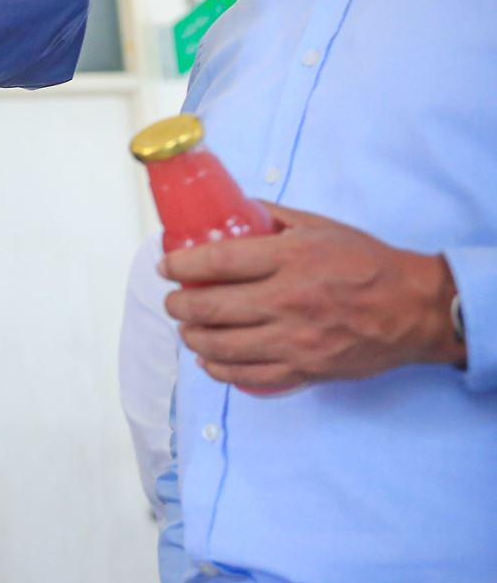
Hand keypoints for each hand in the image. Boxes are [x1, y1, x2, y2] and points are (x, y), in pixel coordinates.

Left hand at [161, 203, 462, 392]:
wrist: (416, 309)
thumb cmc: (368, 264)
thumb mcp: (321, 227)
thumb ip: (274, 217)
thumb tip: (235, 207)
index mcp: (290, 259)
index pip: (217, 261)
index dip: (181, 265)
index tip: (167, 267)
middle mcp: (287, 301)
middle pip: (209, 307)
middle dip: (178, 305)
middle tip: (173, 301)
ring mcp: (294, 339)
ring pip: (220, 346)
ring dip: (192, 338)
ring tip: (187, 330)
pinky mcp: (304, 369)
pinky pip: (247, 375)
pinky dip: (219, 369)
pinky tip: (209, 360)